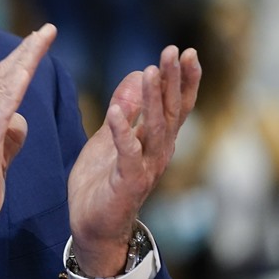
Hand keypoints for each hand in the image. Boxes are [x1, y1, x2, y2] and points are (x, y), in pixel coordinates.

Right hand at [0, 24, 56, 264]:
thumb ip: (7, 139)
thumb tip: (20, 121)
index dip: (18, 63)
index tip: (35, 45)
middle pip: (1, 76)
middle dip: (24, 51)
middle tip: (46, 31)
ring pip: (2, 84)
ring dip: (24, 59)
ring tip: (42, 39)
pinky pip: (1, 107)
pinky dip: (14, 85)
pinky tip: (27, 70)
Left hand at [67, 46, 200, 276]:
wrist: (93, 227)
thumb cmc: (104, 183)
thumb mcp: (111, 137)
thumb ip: (126, 109)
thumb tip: (137, 74)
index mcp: (156, 141)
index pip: (174, 105)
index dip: (182, 79)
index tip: (185, 52)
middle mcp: (158, 152)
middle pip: (171, 111)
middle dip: (173, 80)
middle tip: (174, 51)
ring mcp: (146, 167)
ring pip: (155, 128)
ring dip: (153, 99)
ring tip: (150, 70)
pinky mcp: (128, 182)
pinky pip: (127, 154)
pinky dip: (122, 132)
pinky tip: (115, 111)